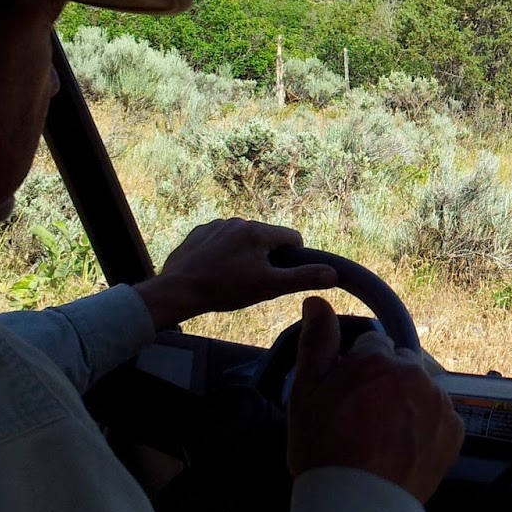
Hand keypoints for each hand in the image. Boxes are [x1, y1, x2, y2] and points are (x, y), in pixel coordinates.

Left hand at [133, 219, 337, 329]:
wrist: (177, 290)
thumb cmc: (225, 289)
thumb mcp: (269, 287)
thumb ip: (303, 278)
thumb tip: (333, 274)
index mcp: (258, 230)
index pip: (292, 238)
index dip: (293, 258)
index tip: (280, 276)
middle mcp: (238, 221)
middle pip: (267, 239)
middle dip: (267, 258)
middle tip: (254, 282)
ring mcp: (216, 225)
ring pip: (244, 240)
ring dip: (246, 255)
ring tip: (232, 279)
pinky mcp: (199, 233)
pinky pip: (222, 241)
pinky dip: (224, 253)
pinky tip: (215, 271)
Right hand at [287, 296, 464, 502]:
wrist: (356, 506)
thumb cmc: (324, 449)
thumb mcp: (306, 392)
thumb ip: (316, 342)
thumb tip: (319, 300)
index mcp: (378, 358)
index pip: (372, 344)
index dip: (357, 368)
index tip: (347, 394)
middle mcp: (414, 373)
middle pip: (400, 365)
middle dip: (386, 381)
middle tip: (364, 418)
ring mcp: (438, 402)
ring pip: (421, 389)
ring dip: (408, 403)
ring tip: (384, 437)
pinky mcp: (454, 431)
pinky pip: (440, 417)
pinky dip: (426, 426)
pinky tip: (404, 447)